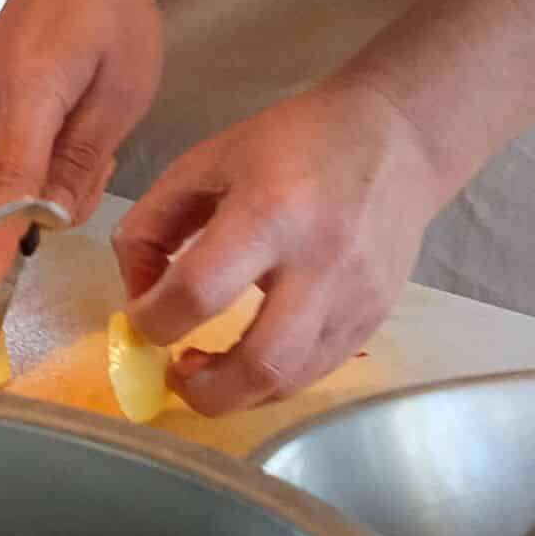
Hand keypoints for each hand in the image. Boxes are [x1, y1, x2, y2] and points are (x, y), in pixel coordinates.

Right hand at [0, 0, 163, 219]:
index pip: (6, 183)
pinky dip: (28, 159)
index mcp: (25, 97)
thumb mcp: (122, 94)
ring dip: (39, 179)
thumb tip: (48, 223)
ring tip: (86, 129)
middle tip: (101, 152)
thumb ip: (82, 162)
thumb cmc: (111, 14)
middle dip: (47, 200)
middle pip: (1, 190)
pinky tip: (62, 123)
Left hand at [105, 74, 457, 413]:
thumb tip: (137, 296)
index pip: (199, 291)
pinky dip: (272, 381)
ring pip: (291, 382)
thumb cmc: (291, 143)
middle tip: (174, 374)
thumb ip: (153, 225)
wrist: (397, 141)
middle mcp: (319, 264)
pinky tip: (248, 358)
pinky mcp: (376, 318)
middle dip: (203, 391)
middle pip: (259, 363)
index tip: (140, 320)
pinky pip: (316, 372)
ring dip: (237, 395)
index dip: (154, 319)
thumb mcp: (205, 161)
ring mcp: (356, 299)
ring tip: (206, 372)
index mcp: (268, 212)